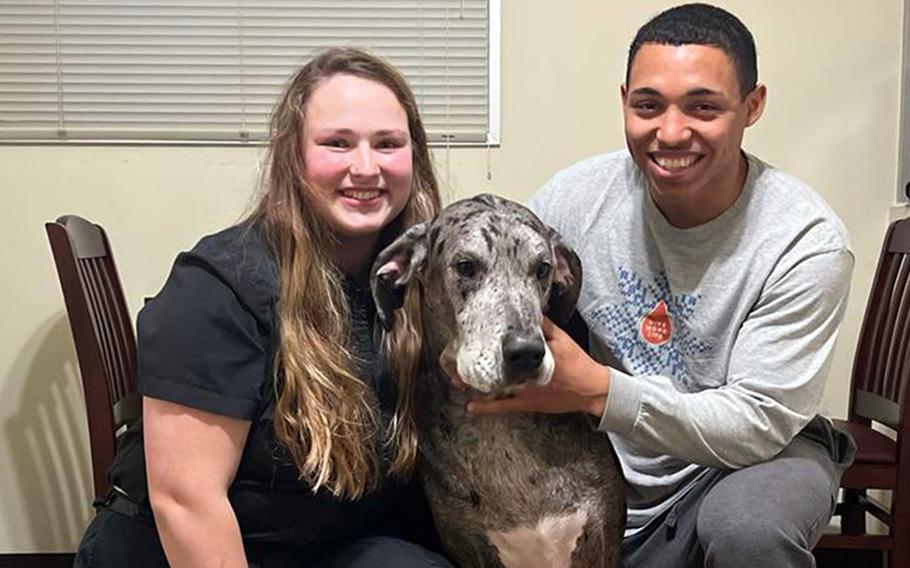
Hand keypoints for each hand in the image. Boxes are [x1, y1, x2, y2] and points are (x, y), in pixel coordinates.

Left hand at [467, 317, 609, 416]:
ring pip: (494, 387)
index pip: (504, 347)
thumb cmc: (576, 363)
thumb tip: (530, 311)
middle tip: (452, 362)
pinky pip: (504, 407)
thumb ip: (545, 327)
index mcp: (531, 356)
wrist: (590, 389)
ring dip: (475, 385)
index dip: (485, 344)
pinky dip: (487, 408)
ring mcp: (524, 391)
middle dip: (474, 365)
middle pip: (493, 367)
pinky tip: (470, 407)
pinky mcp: (527, 403)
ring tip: (455, 381)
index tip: (467, 339)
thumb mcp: (562, 339)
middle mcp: (524, 374)